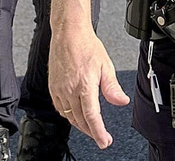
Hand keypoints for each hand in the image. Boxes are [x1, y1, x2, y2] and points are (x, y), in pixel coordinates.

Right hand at [49, 26, 128, 149]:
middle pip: (80, 120)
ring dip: (80, 125)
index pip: (91, 117)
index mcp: (84, 85)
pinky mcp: (53, 87)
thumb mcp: (106, 65)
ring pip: (69, 117)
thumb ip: (112, 87)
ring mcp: (59, 89)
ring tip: (91, 128)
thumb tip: (121, 101)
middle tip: (102, 137)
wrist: (69, 33)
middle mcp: (69, 90)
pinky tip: (75, 115)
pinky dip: (68, 116)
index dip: (98, 133)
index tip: (104, 142)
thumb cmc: (87, 46)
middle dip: (91, 132)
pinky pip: (59, 108)